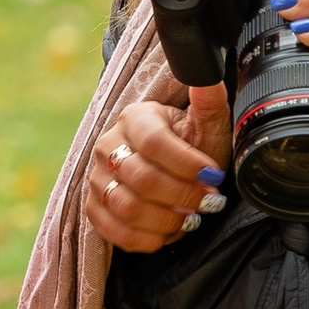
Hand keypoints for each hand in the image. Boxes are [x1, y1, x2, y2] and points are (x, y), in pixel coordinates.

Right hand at [83, 87, 230, 254]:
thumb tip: (207, 70)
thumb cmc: (193, 145)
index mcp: (135, 119)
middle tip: (209, 202)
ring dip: (167, 221)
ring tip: (191, 218)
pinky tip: (168, 232)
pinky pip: (114, 232)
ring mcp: (97, 178)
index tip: (213, 176)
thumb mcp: (207, 122)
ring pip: (127, 208)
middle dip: (183, 196)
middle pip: (142, 179)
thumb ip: (208, 98)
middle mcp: (109, 146)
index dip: (187, 164)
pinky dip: (146, 239)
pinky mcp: (95, 207)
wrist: (171, 169)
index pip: (154, 143)